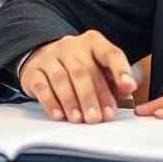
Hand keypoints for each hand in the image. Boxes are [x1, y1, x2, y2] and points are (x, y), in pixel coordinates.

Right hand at [19, 29, 137, 123]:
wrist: (43, 55)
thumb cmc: (78, 65)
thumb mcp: (98, 67)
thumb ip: (113, 80)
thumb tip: (126, 92)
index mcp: (93, 43)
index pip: (110, 54)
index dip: (121, 71)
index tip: (129, 87)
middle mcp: (71, 46)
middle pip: (84, 71)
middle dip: (93, 97)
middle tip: (98, 117)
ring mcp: (50, 56)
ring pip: (62, 79)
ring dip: (72, 101)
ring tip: (79, 119)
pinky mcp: (33, 71)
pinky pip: (41, 86)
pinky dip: (51, 102)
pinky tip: (59, 115)